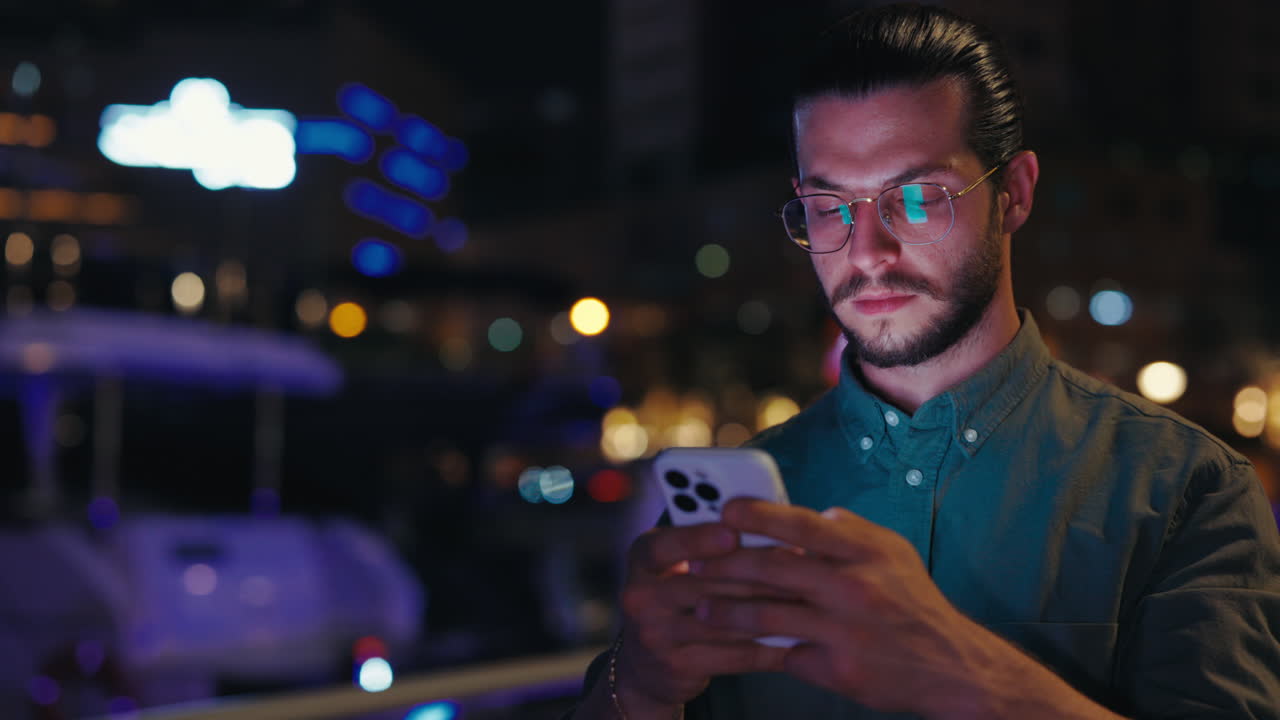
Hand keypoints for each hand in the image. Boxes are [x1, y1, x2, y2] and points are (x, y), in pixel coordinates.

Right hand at [616, 523, 791, 710]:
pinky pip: (734, 655)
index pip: (665, 545)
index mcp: (642, 558)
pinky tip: (797, 639)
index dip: (698, 539)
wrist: (647, 665)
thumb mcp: (678, 564)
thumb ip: (709, 543)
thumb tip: (767, 524)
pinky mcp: (677, 667)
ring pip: (725, 620)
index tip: (733, 534)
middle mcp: (640, 596)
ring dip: (772, 611)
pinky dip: (770, 647)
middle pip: (705, 584)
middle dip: (760, 575)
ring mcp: (655, 635)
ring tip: (808, 601)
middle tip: (802, 567)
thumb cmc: (678, 598)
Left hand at [693, 500, 1021, 716]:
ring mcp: (845, 631)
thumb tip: (815, 513)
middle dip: (727, 566)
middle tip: (695, 564)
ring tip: (702, 609)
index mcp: (867, 552)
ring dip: (728, 613)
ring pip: (769, 617)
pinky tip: (734, 647)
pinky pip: (787, 655)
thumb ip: (852, 530)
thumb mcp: (894, 553)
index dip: (760, 515)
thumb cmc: (916, 603)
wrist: (953, 668)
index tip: (725, 510)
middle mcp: (855, 588)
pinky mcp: (839, 670)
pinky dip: (761, 650)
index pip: (803, 525)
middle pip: (774, 570)